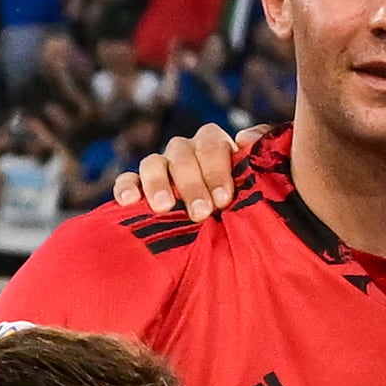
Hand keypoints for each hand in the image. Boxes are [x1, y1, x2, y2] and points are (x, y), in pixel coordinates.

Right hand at [121, 121, 250, 221]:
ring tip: (164, 208)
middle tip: (201, 212)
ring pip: (153, 162)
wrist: (225, 247)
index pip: (212, 144)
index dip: (217, 169)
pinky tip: (128, 202)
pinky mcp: (138, 187)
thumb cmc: (245, 217)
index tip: (224, 200)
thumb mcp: (258, 195)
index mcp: (216, 151)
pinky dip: (127, 187)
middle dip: (193, 184)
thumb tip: (246, 138)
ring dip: (158, 183)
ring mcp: (162, 168)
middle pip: (183, 154)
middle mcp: (188, 154)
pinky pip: (127, 180)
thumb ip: (258, 166)